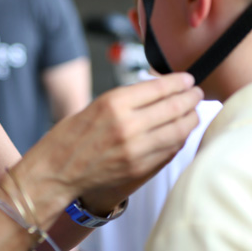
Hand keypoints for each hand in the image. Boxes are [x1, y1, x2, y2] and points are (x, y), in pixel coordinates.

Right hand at [22, 72, 202, 213]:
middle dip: (190, 98)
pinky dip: (179, 139)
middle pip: (174, 107)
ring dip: (190, 119)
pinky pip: (170, 150)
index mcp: (113, 104)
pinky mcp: (139, 169)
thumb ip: (126, 100)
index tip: (186, 79)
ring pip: (178, 130)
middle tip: (196, 93)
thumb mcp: (94, 106)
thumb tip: (157, 91)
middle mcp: (127, 126)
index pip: (159, 88)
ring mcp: (136, 150)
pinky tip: (180, 132)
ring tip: (194, 112)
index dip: (178, 82)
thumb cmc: (69, 139)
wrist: (55, 173)